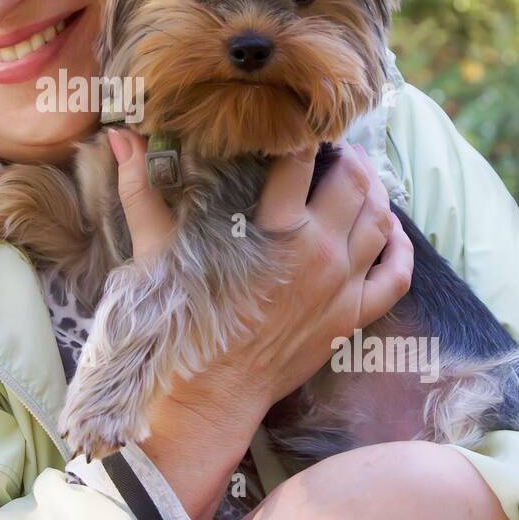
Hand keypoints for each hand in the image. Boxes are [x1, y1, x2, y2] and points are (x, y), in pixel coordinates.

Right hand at [107, 131, 413, 519]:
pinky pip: (396, 274)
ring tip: (356, 177)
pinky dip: (399, 245)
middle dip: (345, 154)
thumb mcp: (157, 251)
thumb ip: (141, 188)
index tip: (289, 125)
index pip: (299, 158)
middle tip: (330, 146)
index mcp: (273, 230)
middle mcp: (317, 252)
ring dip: (374, 190)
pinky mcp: (353, 317)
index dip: (297, 133)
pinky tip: (389, 228)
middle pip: (354, 180)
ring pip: (380, 219)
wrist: (209, 394)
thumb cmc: (180, 322)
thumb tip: (119, 137)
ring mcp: (342, 286)